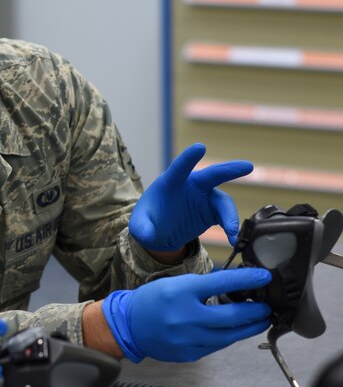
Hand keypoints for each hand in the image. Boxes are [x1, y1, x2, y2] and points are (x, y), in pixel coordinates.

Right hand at [102, 268, 271, 362]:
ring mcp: (188, 338)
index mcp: (181, 292)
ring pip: (230, 335)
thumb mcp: (176, 284)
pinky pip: (217, 345)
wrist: (129, 326)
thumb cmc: (152, 301)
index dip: (247, 280)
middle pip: (233, 316)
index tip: (264, 276)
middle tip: (267, 307)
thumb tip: (236, 285)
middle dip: (255, 312)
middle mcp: (185, 316)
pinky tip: (235, 331)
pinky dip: (229, 337)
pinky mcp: (190, 353)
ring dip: (248, 328)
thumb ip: (203, 286)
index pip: (222, 283)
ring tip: (259, 320)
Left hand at [130, 143, 252, 250]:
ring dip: (230, 215)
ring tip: (232, 232)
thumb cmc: (148, 220)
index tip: (200, 147)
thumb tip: (149, 235)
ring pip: (223, 201)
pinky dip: (231, 227)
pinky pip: (226, 217)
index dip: (189, 158)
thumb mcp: (139, 225)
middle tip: (247, 166)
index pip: (179, 167)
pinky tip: (233, 239)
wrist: (160, 231)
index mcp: (170, 182)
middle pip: (212, 175)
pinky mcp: (213, 211)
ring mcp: (204, 197)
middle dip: (229, 170)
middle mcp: (191, 185)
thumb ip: (142, 228)